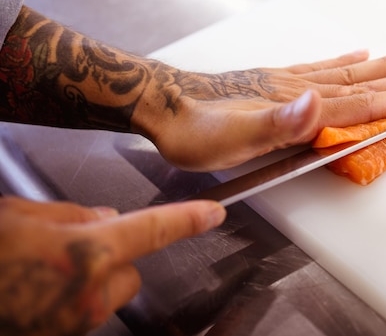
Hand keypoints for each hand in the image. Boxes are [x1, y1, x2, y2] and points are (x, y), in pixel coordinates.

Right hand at [0, 196, 225, 335]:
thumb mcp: (19, 215)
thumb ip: (71, 215)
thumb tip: (104, 219)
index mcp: (84, 255)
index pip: (153, 230)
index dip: (187, 219)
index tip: (214, 213)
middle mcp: (86, 296)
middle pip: (130, 271)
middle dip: (113, 256)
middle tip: (69, 246)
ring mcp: (71, 326)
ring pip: (106, 293)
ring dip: (89, 277)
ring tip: (42, 269)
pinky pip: (81, 312)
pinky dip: (70, 297)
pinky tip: (35, 287)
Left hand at [135, 48, 385, 170]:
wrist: (164, 105)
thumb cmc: (198, 130)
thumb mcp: (235, 137)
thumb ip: (279, 123)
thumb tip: (315, 104)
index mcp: (297, 108)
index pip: (357, 104)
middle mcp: (297, 91)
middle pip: (359, 85)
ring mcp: (286, 83)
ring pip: (344, 73)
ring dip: (379, 68)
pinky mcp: (273, 81)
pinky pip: (316, 67)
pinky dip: (341, 62)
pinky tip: (353, 57)